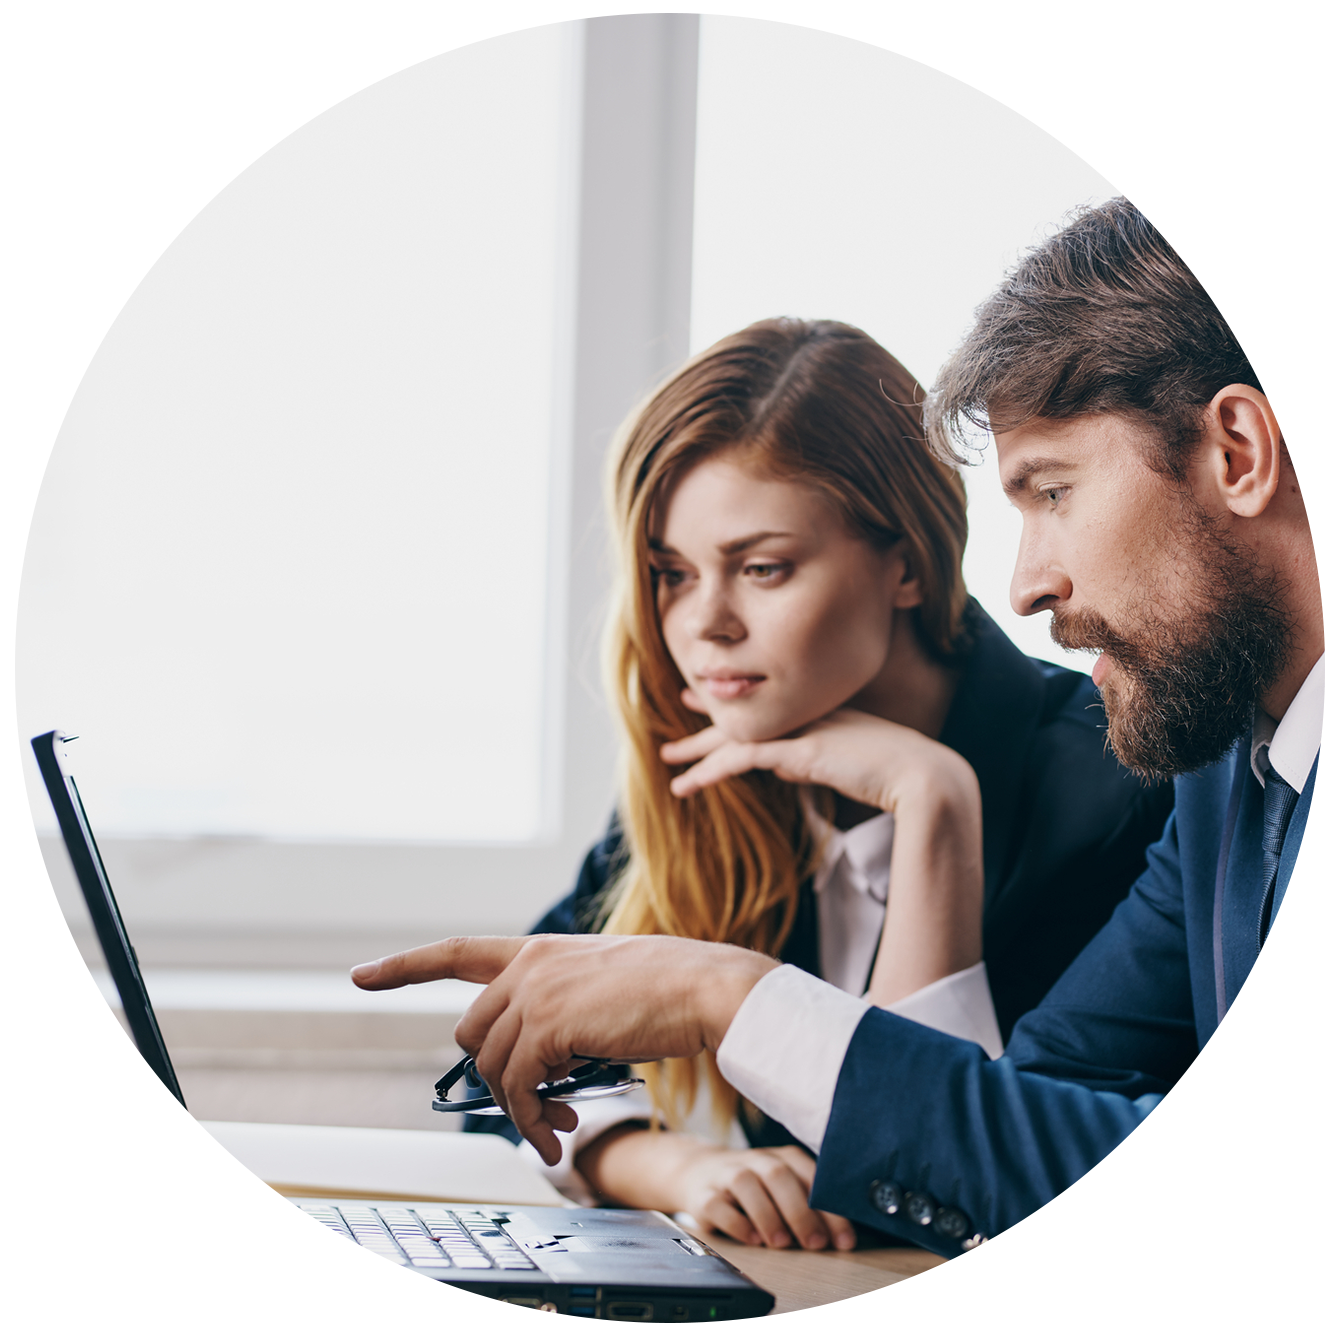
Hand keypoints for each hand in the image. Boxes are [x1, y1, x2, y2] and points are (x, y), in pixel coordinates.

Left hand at [350, 934, 777, 1165]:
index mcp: (539, 951)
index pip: (457, 951)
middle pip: (472, 1032)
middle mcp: (528, 964)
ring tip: (554, 1131)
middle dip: (494, 1078)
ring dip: (516, 1109)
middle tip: (535, 1111)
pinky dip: (529, 1121)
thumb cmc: (667, 993)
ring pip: (491, 1065)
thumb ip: (558, 1012)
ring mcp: (535, 991)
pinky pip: (517, 1087)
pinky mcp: (548, 1024)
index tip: (361, 975)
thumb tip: (534, 1067)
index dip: (405, 965)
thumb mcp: (599, 990)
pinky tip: (556, 1136)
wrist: (704, 988)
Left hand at [665, 700, 984, 1004]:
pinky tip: (690, 783)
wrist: (929, 779)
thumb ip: (815, 763)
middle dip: (707, 718)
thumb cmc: (904, 778)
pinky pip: (744, 757)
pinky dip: (713, 771)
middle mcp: (808, 714)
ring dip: (698, 752)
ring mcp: (804, 729)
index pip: (771, 707)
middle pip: (746, 715)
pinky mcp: (800, 749)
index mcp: (823, 715)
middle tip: (678, 718)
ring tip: (669, 762)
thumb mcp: (852, 767)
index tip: (709, 700)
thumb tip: (785, 768)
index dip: (738, 705)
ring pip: (736, 736)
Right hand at [675, 1143, 855, 1251]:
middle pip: (778, 1175)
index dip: (829, 1208)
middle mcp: (755, 1161)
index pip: (811, 1176)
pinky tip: (752, 1239)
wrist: (698, 1171)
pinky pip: (716, 1204)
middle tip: (815, 1243)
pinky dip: (736, 1223)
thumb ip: (810, 1204)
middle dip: (800, 1211)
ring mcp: (726, 1174)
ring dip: (767, 1214)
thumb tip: (843, 1236)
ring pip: (745, 1184)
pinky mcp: (703, 1194)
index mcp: (782, 1158)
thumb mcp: (784, 1187)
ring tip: (782, 1243)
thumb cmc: (755, 1186)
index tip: (844, 1239)